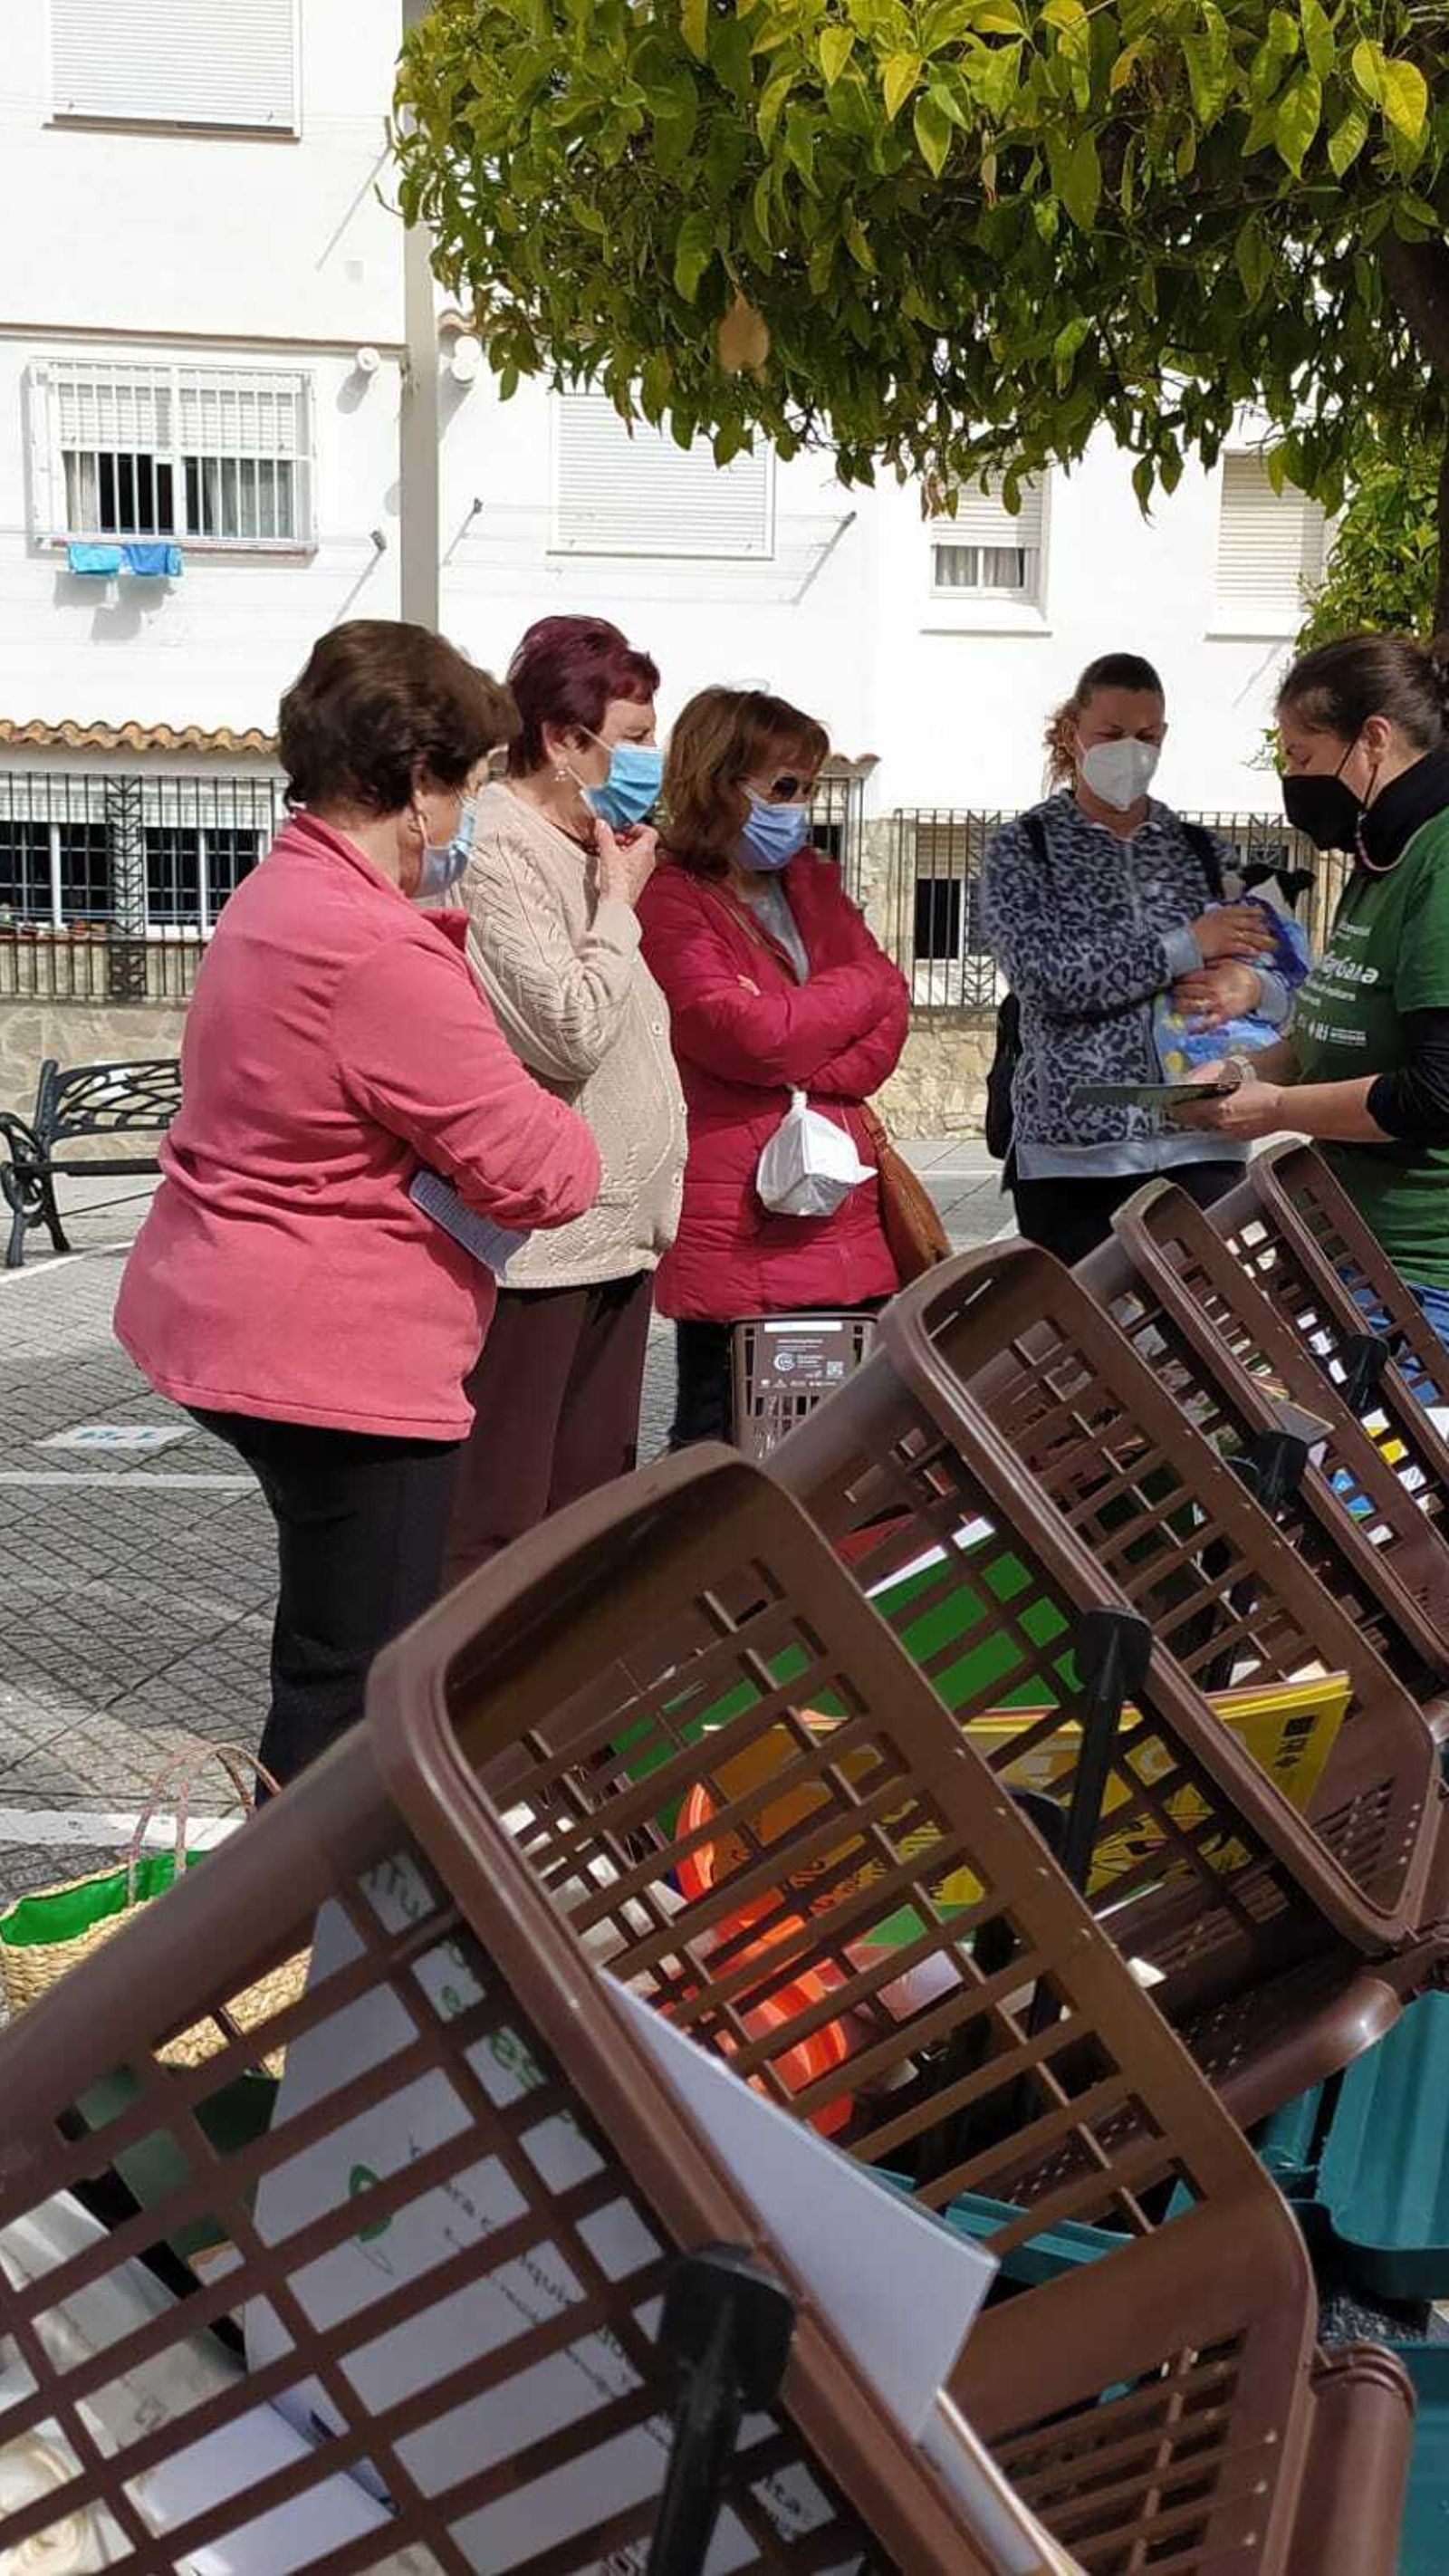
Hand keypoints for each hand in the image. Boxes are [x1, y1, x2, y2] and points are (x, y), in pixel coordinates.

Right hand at [595, 818, 657, 908]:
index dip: (636, 827)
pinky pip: (633, 865)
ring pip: (637, 854)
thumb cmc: (618, 882)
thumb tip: (601, 824)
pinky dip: (623, 860)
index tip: (623, 827)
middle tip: (613, 838)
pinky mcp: (637, 881)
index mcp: (646, 851)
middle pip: (642, 842)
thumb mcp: (608, 852)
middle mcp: (649, 861)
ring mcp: (644, 872)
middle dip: (627, 838)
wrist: (618, 904)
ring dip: (624, 849)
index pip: (650, 831)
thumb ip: (604, 835)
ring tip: (609, 850)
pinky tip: (610, 863)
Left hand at [1170, 1057, 1286, 1139]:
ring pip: (1207, 1127)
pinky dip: (1216, 1125)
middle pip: (1195, 1122)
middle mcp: (1221, 1124)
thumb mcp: (1240, 1085)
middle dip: (1186, 1116)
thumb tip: (1208, 1090)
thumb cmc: (1265, 1095)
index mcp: (1220, 1109)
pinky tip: (1219, 1119)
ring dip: (1200, 1121)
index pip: (1190, 1110)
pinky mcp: (1238, 1138)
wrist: (1283, 1111)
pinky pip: (1221, 1132)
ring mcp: (1229, 1133)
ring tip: (1195, 1113)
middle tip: (1177, 1110)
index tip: (1170, 1105)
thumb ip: (1221, 1090)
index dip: (1178, 1108)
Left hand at [1172, 960, 1261, 1027]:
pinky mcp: (1223, 1015)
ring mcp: (1216, 1003)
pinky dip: (1199, 1027)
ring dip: (1180, 1006)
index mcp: (1210, 975)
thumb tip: (1195, 959)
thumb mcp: (1226, 962)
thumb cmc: (1239, 973)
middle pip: (1185, 990)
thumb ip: (1210, 962)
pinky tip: (1190, 1029)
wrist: (1258, 987)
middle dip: (1176, 991)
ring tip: (1176, 1005)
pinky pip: (1209, 1022)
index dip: (1178, 978)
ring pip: (1191, 1005)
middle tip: (1173, 992)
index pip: (1187, 976)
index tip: (1174, 979)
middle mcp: (1211, 989)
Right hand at [1190, 903, 1277, 963]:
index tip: (1263, 917)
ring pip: (1250, 935)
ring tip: (1270, 946)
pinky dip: (1250, 950)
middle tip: (1272, 936)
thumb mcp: (1206, 921)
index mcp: (1221, 912)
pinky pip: (1241, 947)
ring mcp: (1225, 932)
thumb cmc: (1191, 936)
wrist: (1181, 945)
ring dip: (1262, 941)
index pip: (1244, 909)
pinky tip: (1256, 954)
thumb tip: (1229, 923)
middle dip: (1264, 930)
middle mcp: (1225, 920)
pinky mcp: (1223, 945)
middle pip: (1251, 923)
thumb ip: (1219, 919)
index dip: (1256, 913)